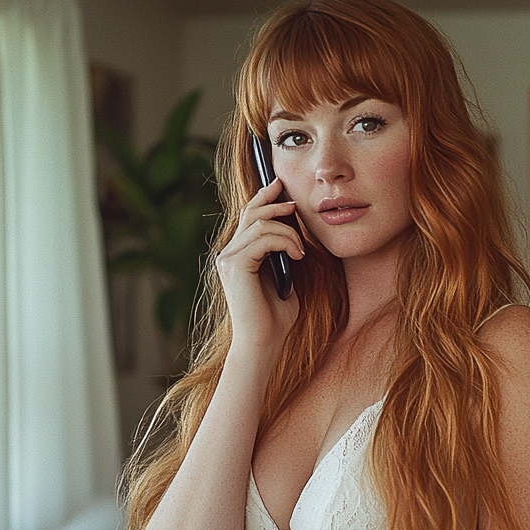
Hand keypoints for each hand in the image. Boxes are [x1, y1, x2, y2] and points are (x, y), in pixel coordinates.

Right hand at [216, 179, 303, 357]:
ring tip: (301, 250)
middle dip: (273, 202)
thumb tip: (293, 234)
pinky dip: (284, 242)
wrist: (264, 343)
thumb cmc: (276, 318)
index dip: (262, 198)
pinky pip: (261, 239)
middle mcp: (228, 255)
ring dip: (287, 232)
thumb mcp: (284, 279)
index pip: (247, 218)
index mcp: (237, 257)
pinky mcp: (234, 267)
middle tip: (294, 204)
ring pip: (258, 224)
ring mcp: (228, 260)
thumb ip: (282, 257)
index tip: (280, 186)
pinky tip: (297, 256)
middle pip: (249, 213)